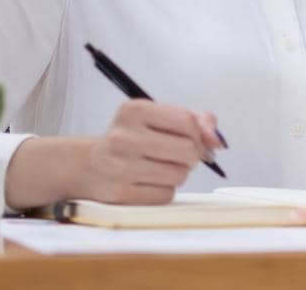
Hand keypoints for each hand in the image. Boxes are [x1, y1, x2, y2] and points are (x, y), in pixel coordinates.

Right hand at [76, 100, 224, 204]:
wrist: (87, 166)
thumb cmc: (131, 139)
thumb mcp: (156, 119)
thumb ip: (194, 120)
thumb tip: (218, 139)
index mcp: (134, 110)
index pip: (187, 121)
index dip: (199, 134)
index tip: (195, 140)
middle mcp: (123, 136)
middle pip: (188, 151)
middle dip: (191, 156)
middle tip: (176, 156)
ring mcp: (120, 167)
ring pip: (180, 175)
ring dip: (178, 174)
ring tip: (158, 167)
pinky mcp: (120, 194)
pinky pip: (166, 195)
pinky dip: (164, 190)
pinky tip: (147, 182)